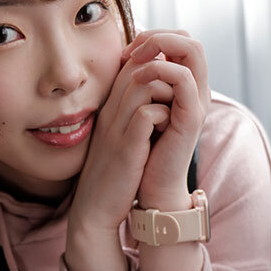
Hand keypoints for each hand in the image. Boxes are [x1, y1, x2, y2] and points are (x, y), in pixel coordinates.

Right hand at [68, 48, 175, 234]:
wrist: (94, 208)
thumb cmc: (112, 171)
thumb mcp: (120, 135)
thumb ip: (132, 112)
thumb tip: (156, 93)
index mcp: (110, 105)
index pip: (132, 62)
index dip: (156, 66)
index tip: (170, 89)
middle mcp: (110, 110)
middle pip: (137, 65)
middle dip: (165, 75)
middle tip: (176, 99)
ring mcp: (117, 127)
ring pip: (144, 83)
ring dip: (167, 94)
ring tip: (172, 114)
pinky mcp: (126, 147)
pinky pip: (148, 114)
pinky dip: (164, 116)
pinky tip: (166, 130)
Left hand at [121, 30, 210, 209]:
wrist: (150, 188)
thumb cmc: (140, 151)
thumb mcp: (136, 108)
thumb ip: (138, 83)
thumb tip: (125, 57)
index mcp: (185, 87)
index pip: (179, 41)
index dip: (152, 37)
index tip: (125, 54)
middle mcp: (196, 91)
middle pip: (189, 40)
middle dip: (157, 36)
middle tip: (131, 51)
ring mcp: (197, 102)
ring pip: (192, 50)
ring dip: (159, 47)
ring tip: (133, 62)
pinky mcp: (192, 117)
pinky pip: (183, 78)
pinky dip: (159, 70)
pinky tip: (137, 80)